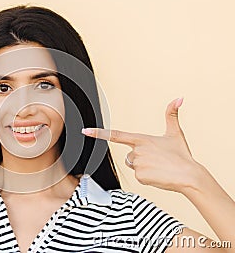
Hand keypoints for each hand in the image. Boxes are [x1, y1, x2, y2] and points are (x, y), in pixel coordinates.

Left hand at [82, 98, 203, 192]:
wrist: (189, 176)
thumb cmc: (182, 155)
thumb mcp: (175, 133)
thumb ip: (172, 114)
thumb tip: (179, 98)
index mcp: (141, 139)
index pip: (116, 135)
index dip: (99, 133)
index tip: (85, 131)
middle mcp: (137, 151)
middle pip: (129, 155)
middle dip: (140, 157)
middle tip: (157, 159)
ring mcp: (137, 164)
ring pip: (133, 165)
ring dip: (143, 167)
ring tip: (158, 167)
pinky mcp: (140, 177)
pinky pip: (138, 176)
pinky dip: (147, 177)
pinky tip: (158, 175)